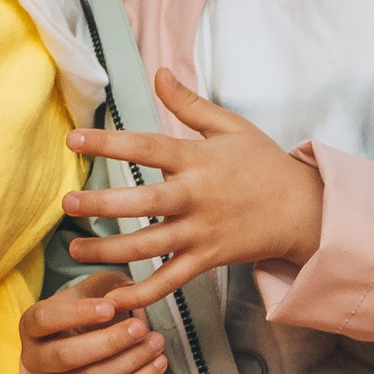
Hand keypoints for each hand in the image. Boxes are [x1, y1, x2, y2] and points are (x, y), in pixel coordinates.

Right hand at [21, 271, 167, 373]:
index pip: (45, 320)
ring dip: (128, 362)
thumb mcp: (94, 287)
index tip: (110, 307)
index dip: (76, 314)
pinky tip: (159, 363)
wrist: (86, 334)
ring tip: (156, 342)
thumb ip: (108, 287)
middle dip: (109, 342)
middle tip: (140, 326)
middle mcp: (34, 358)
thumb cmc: (89, 305)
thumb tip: (124, 301)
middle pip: (67, 356)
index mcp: (30, 324)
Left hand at [63, 69, 323, 311]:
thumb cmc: (264, 164)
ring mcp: (201, 232)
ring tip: (75, 249)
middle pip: (144, 202)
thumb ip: (190, 104)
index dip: (109, 143)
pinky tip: (111, 300)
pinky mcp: (208, 260)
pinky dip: (142, 294)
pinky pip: (170, 281)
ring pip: (150, 246)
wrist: (306, 210)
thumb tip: (159, 72)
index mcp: (198, 160)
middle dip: (103, 204)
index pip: (146, 148)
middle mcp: (197, 197)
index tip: (73, 139)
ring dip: (110, 251)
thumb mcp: (231, 127)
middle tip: (67, 203)